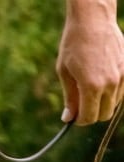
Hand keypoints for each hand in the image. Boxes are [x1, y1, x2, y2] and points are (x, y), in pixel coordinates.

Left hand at [57, 0, 123, 124]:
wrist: (93, 19)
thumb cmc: (74, 44)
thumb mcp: (65, 72)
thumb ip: (69, 98)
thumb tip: (68, 119)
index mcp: (92, 86)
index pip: (89, 118)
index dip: (80, 120)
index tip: (75, 116)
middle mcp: (110, 83)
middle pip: (104, 115)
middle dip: (92, 114)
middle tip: (82, 106)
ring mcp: (122, 75)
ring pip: (114, 104)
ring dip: (102, 103)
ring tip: (91, 88)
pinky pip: (121, 91)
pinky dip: (112, 92)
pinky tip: (102, 81)